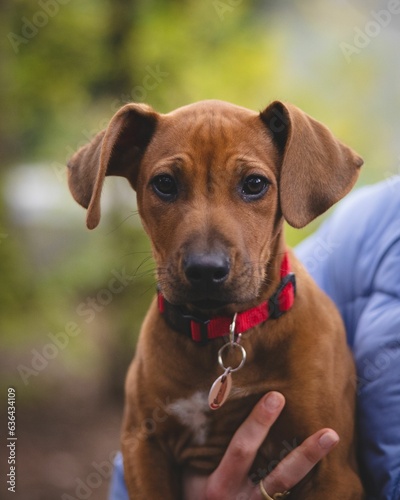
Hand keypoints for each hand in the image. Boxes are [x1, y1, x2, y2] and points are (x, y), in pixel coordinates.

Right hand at [183, 392, 338, 498]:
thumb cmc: (191, 492)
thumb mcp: (189, 471)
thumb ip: (200, 445)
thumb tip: (214, 400)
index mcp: (219, 485)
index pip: (242, 450)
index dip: (259, 424)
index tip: (276, 397)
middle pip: (279, 475)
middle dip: (304, 452)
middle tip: (328, 431)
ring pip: (289, 486)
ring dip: (311, 461)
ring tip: (331, 436)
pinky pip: (290, 496)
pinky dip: (308, 480)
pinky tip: (328, 462)